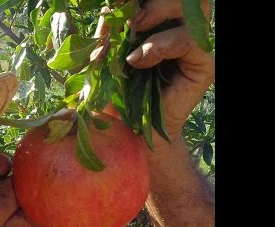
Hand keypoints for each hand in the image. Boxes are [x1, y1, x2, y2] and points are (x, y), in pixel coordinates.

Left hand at [97, 0, 214, 139]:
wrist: (128, 134)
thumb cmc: (114, 100)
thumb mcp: (102, 63)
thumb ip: (108, 34)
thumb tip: (110, 10)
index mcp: (154, 25)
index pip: (153, 0)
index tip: (118, 4)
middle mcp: (176, 30)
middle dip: (152, 0)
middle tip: (129, 16)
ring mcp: (191, 45)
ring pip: (191, 6)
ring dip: (159, 11)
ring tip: (135, 30)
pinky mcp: (202, 64)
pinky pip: (189, 39)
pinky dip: (161, 44)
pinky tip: (139, 59)